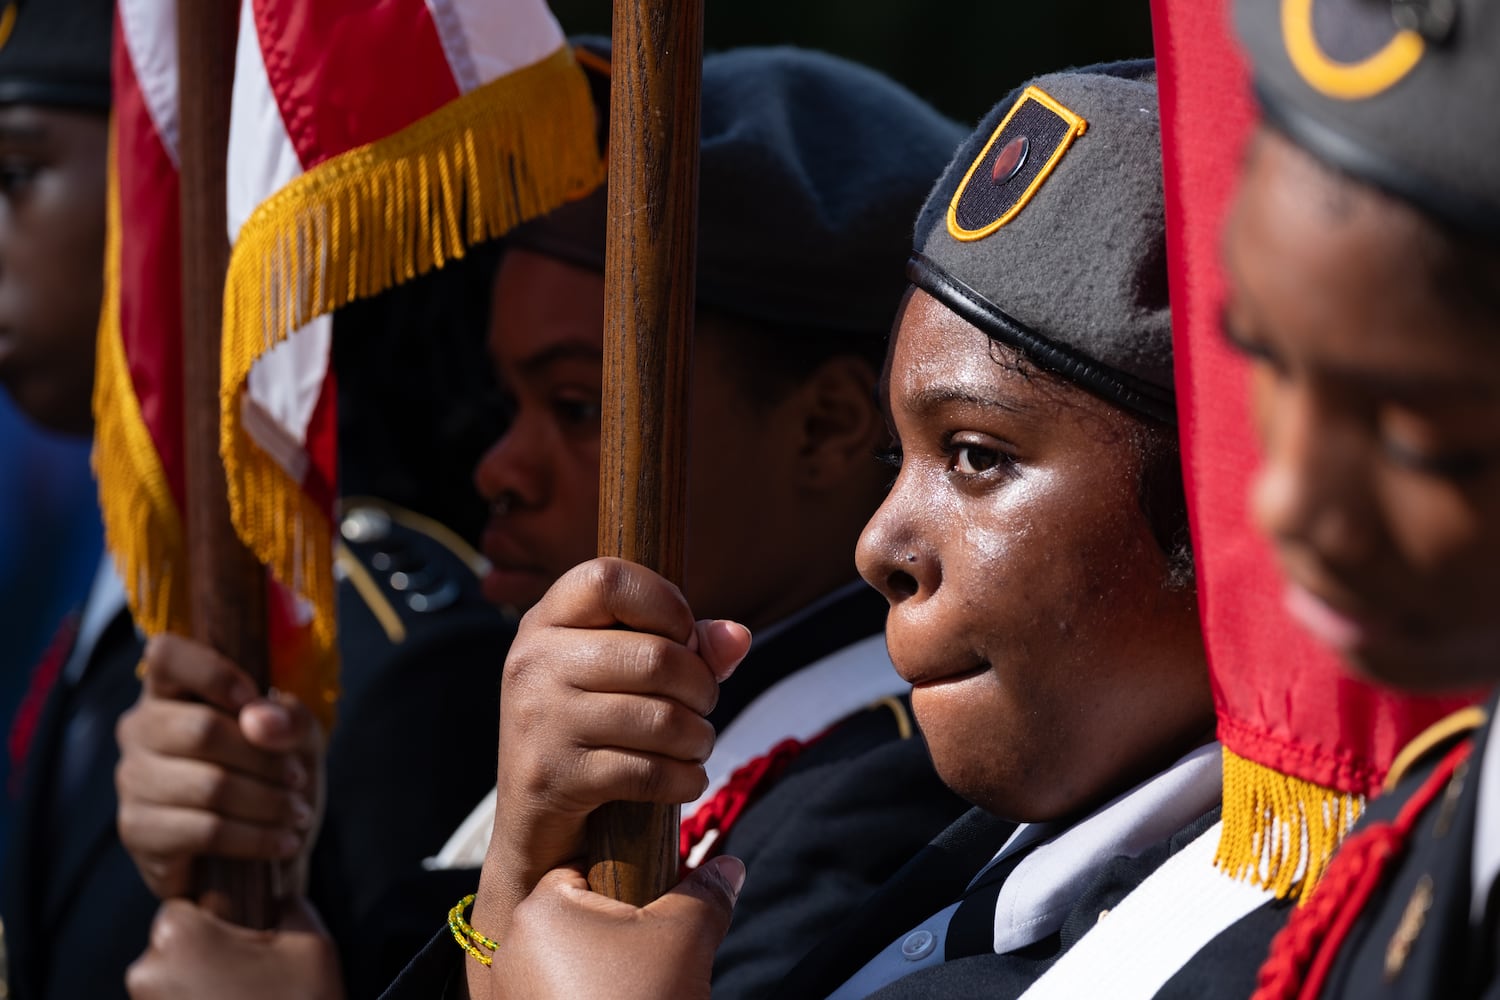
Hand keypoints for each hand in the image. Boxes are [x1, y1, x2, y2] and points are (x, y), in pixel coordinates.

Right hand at [116, 634, 323, 898]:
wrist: (262, 848)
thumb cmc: (274, 775)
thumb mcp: (299, 738)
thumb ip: (290, 719)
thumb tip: (259, 720)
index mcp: (173, 689)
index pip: (167, 655)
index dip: (213, 672)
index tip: (254, 698)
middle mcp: (140, 728)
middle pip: (202, 730)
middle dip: (264, 759)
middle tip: (298, 779)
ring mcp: (133, 779)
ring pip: (208, 785)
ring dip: (267, 803)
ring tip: (297, 814)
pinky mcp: (137, 829)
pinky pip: (202, 831)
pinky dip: (254, 838)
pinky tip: (282, 842)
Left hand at [125, 897, 344, 999]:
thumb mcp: (312, 945)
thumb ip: (291, 905)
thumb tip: (279, 899)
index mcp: (180, 936)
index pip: (183, 906)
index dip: (217, 919)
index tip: (244, 939)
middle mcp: (147, 973)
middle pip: (173, 946)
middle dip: (206, 956)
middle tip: (249, 976)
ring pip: (171, 983)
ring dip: (200, 988)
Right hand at [471, 558, 749, 995]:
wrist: (535, 828)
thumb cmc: (592, 734)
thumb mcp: (622, 678)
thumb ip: (685, 647)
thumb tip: (738, 637)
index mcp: (544, 623)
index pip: (608, 578)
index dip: (664, 602)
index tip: (684, 634)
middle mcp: (532, 664)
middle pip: (654, 656)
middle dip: (701, 687)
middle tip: (703, 704)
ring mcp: (538, 721)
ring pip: (661, 717)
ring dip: (699, 737)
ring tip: (697, 743)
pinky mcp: (552, 777)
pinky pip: (648, 771)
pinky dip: (683, 780)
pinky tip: (684, 780)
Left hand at [489, 856, 744, 999]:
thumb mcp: (685, 941)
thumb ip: (705, 894)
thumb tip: (728, 867)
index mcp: (540, 908)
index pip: (589, 867)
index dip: (630, 885)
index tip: (653, 913)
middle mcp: (510, 946)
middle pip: (576, 914)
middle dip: (614, 931)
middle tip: (645, 959)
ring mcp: (509, 991)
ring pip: (564, 957)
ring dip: (596, 967)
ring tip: (631, 990)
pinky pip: (552, 993)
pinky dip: (580, 996)